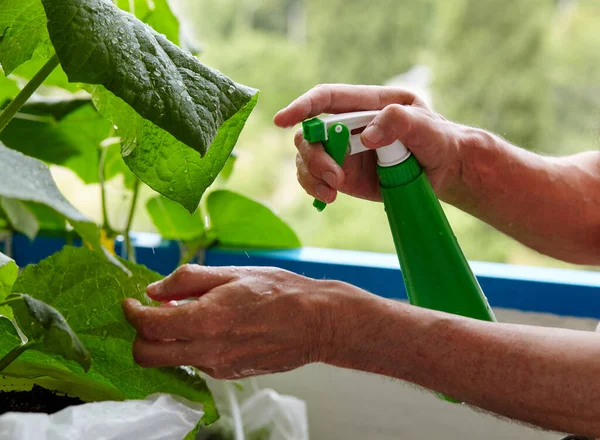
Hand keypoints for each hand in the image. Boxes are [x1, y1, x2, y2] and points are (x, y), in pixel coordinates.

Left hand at [122, 264, 348, 378]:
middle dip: (139, 336)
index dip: (131, 312)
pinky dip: (191, 346)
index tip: (130, 302)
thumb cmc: (280, 292)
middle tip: (149, 313)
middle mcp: (207, 350)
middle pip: (148, 356)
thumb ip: (188, 280)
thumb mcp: (232, 273)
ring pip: (171, 361)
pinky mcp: (229, 374)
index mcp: (206, 320)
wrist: (316, 322)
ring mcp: (218, 366)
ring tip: (189, 313)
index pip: (148, 326)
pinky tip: (213, 326)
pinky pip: (196, 362)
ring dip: (167, 340)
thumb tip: (154, 290)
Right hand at [273, 84, 467, 202]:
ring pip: (307, 157)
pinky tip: (328, 198)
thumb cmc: (438, 140)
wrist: (444, 171)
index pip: (327, 98)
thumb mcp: (427, 127)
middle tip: (334, 177)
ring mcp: (343, 151)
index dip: (302, 106)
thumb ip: (400, 122)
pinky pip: (315, 178)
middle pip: (310, 132)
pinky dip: (314, 188)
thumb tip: (366, 135)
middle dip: (313, 154)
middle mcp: (348, 125)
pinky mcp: (342, 175)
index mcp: (367, 103)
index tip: (282, 120)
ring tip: (333, 191)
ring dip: (312, 174)